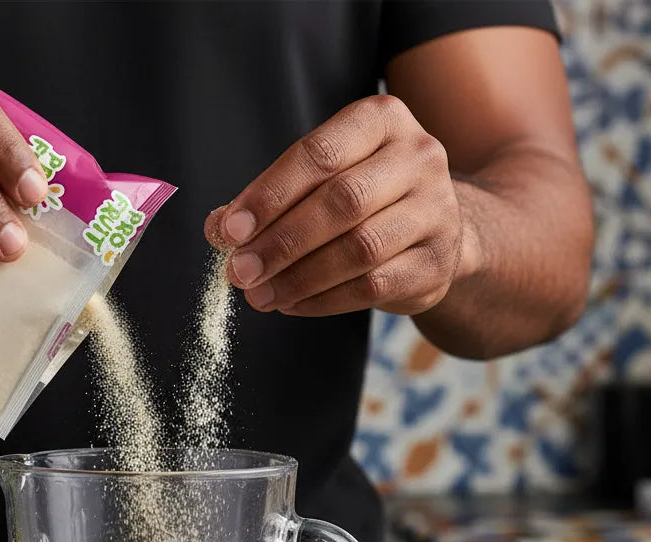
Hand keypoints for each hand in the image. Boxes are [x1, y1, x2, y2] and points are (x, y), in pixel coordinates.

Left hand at [204, 94, 465, 317]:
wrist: (436, 231)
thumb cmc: (363, 198)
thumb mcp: (320, 181)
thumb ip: (271, 199)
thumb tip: (220, 228)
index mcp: (382, 121)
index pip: (320, 154)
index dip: (270, 194)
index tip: (230, 230)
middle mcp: (418, 157)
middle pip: (342, 201)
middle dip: (281, 241)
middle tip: (239, 271)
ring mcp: (436, 210)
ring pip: (360, 248)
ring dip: (299, 277)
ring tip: (258, 295)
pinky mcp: (436, 262)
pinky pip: (373, 286)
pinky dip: (323, 300)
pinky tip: (290, 304)